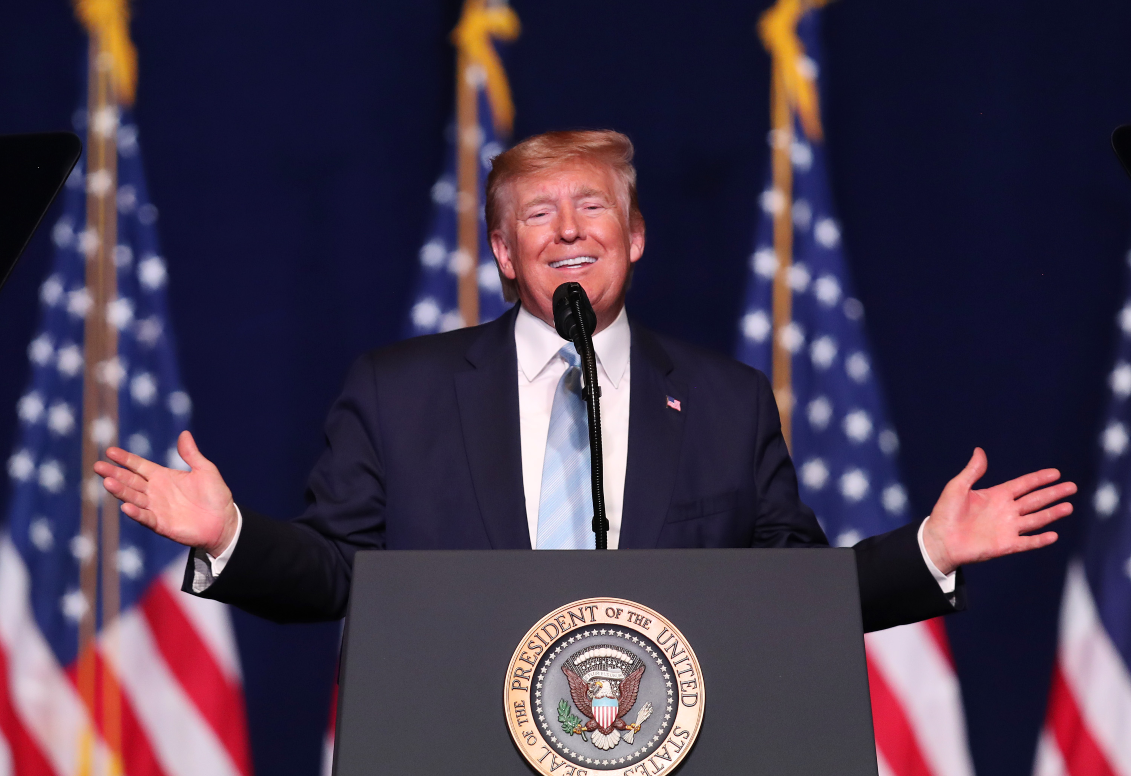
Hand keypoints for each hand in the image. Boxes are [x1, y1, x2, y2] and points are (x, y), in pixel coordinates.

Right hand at [94, 430, 238, 556]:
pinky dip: (136, 513)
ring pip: (134, 498)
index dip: (125, 459)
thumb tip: (184, 433)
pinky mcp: (161, 524)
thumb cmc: (215, 495)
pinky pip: (146, 517)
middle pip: (130, 481)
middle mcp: (155, 491)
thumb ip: (192, 454)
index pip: (139, 466)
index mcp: (163, 476)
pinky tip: (126, 506)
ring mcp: (157, 508)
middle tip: (98, 466)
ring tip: (107, 482)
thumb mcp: (205, 470)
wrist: (224, 521)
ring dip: (121, 491)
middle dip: (114, 474)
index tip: (109, 451)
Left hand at [922, 448, 1075, 574]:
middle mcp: (1006, 511)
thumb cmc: (945, 513)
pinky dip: (1040, 539)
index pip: (1023, 485)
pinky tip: (1053, 535)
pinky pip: (1027, 542)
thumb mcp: (957, 487)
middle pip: (1035, 500)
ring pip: (1036, 519)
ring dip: (1052, 514)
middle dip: (1053, 493)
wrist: (939, 540)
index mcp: (996, 495)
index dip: (1039, 479)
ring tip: (1069, 507)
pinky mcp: (1006, 545)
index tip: (1056, 473)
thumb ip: (972, 471)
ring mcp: (1007, 528)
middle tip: (1072, 487)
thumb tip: (979, 450)